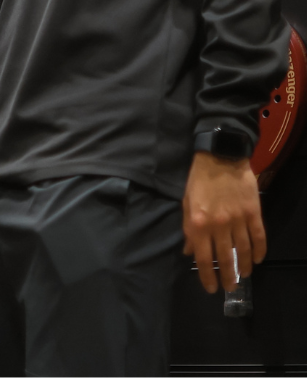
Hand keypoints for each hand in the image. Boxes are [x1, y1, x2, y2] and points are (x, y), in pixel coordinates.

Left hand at [182, 151, 265, 292]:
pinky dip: (259, 251)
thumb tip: (189, 251)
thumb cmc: (199, 179)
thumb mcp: (187, 202)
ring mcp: (238, 220)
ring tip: (243, 276)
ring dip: (243, 266)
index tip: (211, 287)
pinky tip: (257, 260)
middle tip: (230, 288)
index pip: (203, 257)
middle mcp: (219, 225)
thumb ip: (188, 228)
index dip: (206, 275)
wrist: (220, 157)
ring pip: (243, 251)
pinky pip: (259, 238)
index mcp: (199, 223)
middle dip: (227, 277)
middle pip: (224, 258)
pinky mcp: (253, 214)